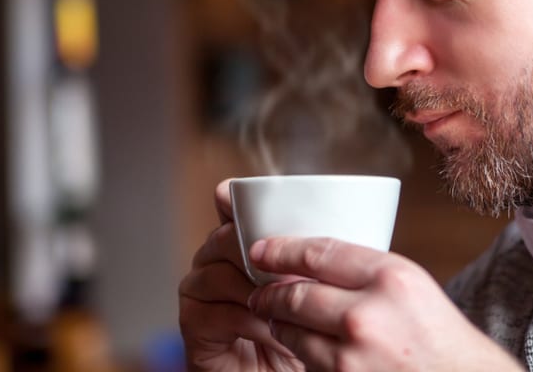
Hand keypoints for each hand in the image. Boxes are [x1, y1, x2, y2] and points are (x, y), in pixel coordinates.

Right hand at [178, 180, 303, 371]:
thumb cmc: (300, 329)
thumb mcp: (315, 286)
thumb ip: (313, 257)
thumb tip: (340, 229)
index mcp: (240, 240)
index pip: (233, 209)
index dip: (235, 202)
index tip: (239, 197)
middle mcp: (213, 258)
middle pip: (226, 238)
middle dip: (262, 255)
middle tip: (296, 275)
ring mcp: (198, 288)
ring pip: (222, 274)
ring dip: (262, 293)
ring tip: (294, 310)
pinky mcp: (192, 322)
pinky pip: (220, 312)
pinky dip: (254, 324)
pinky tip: (278, 334)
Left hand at [246, 237, 524, 371]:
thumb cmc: (439, 337)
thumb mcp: (411, 286)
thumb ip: (365, 272)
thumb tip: (308, 261)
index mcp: (390, 277)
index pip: (318, 253)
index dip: (281, 249)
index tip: (260, 249)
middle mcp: (368, 314)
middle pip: (296, 294)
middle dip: (270, 293)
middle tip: (259, 292)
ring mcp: (353, 356)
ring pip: (293, 332)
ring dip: (280, 325)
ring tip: (279, 319)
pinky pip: (307, 363)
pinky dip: (300, 355)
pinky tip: (305, 349)